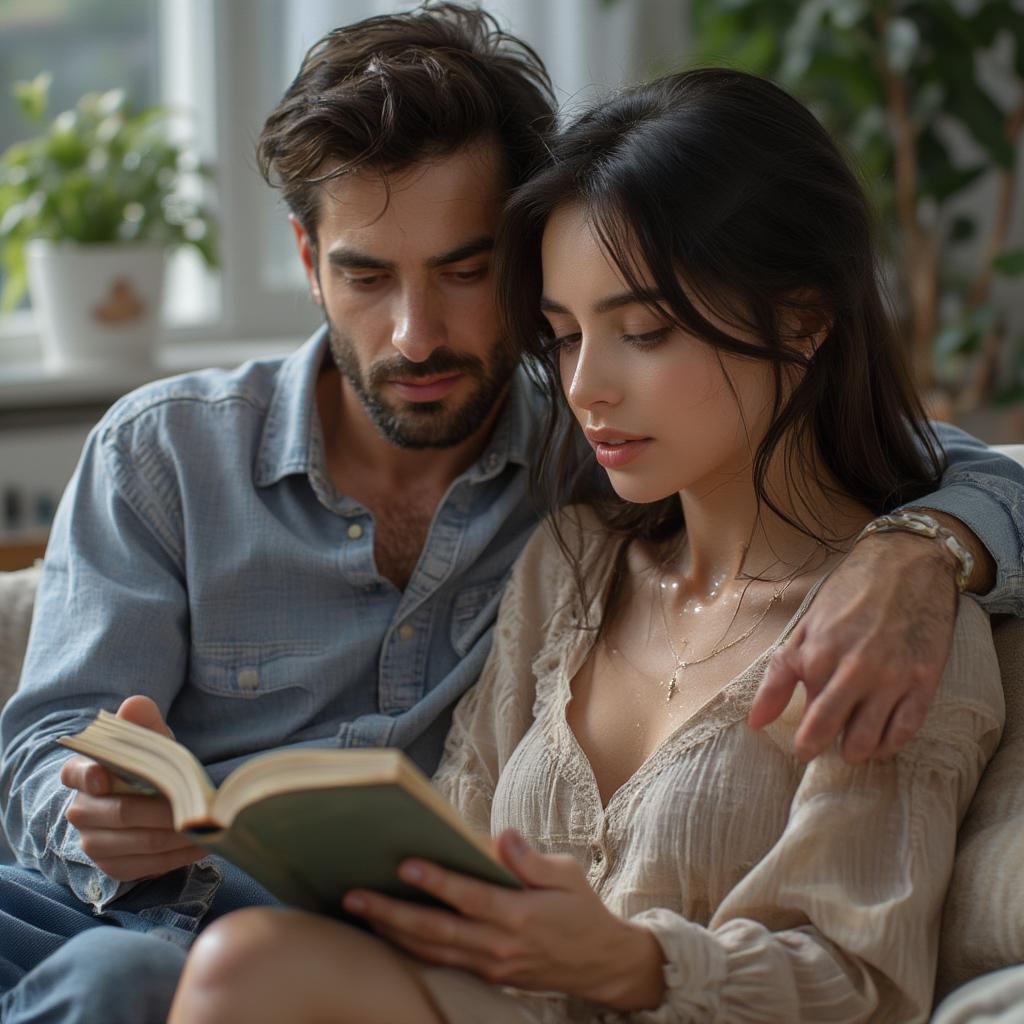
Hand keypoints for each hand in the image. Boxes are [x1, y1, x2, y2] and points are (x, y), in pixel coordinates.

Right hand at [61, 695, 206, 880]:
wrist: (143, 803)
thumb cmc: (146, 767)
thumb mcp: (148, 743)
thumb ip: (143, 724)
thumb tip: (136, 703)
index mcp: (82, 773)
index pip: (76, 772)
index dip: (88, 775)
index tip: (104, 776)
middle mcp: (81, 810)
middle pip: (122, 812)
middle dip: (163, 810)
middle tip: (197, 807)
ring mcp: (93, 843)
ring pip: (138, 841)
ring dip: (176, 836)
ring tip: (206, 827)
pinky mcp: (112, 867)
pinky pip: (146, 866)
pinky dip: (176, 857)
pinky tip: (201, 846)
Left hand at [342, 829, 665, 1010]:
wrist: (600, 963)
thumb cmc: (582, 910)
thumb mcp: (567, 875)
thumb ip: (530, 859)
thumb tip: (501, 837)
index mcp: (521, 915)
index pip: (470, 897)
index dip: (437, 881)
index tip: (405, 863)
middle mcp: (500, 945)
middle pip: (437, 930)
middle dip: (392, 912)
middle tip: (355, 896)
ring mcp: (491, 964)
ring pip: (432, 951)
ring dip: (393, 931)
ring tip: (360, 911)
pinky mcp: (487, 974)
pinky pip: (442, 962)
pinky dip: (411, 948)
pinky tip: (389, 932)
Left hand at [749, 532, 958, 762]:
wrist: (907, 564)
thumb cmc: (850, 593)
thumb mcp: (806, 627)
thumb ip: (780, 675)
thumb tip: (755, 723)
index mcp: (818, 656)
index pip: (805, 715)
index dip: (804, 735)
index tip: (802, 745)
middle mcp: (854, 671)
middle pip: (830, 730)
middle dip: (819, 748)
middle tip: (817, 752)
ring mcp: (891, 678)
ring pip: (868, 738)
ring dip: (856, 751)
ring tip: (851, 748)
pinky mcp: (924, 681)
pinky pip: (905, 729)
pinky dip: (890, 743)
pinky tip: (882, 742)